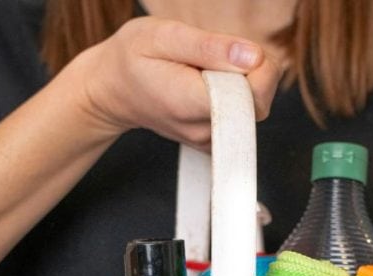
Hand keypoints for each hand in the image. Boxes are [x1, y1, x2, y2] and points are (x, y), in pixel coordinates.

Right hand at [65, 17, 281, 148]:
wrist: (112, 90)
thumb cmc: (132, 57)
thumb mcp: (163, 35)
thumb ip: (210, 46)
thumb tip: (253, 56)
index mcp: (192, 104)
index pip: (255, 96)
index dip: (258, 67)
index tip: (234, 49)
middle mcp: (204, 131)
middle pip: (260, 104)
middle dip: (252, 72)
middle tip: (217, 55)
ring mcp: (208, 141)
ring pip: (253, 110)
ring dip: (242, 84)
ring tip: (207, 70)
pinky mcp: (212, 141)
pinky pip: (243, 118)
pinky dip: (235, 98)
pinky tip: (209, 86)